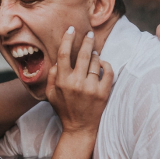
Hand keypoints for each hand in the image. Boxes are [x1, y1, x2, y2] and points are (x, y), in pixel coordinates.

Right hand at [46, 27, 113, 158]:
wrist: (80, 128)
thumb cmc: (64, 109)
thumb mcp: (51, 94)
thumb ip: (51, 76)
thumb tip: (57, 59)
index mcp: (62, 82)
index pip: (64, 54)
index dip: (67, 39)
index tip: (71, 29)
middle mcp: (76, 83)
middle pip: (83, 54)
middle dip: (87, 41)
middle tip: (89, 34)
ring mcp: (91, 88)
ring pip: (96, 62)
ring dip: (95, 55)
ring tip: (93, 54)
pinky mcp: (103, 93)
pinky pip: (108, 72)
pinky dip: (106, 65)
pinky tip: (103, 64)